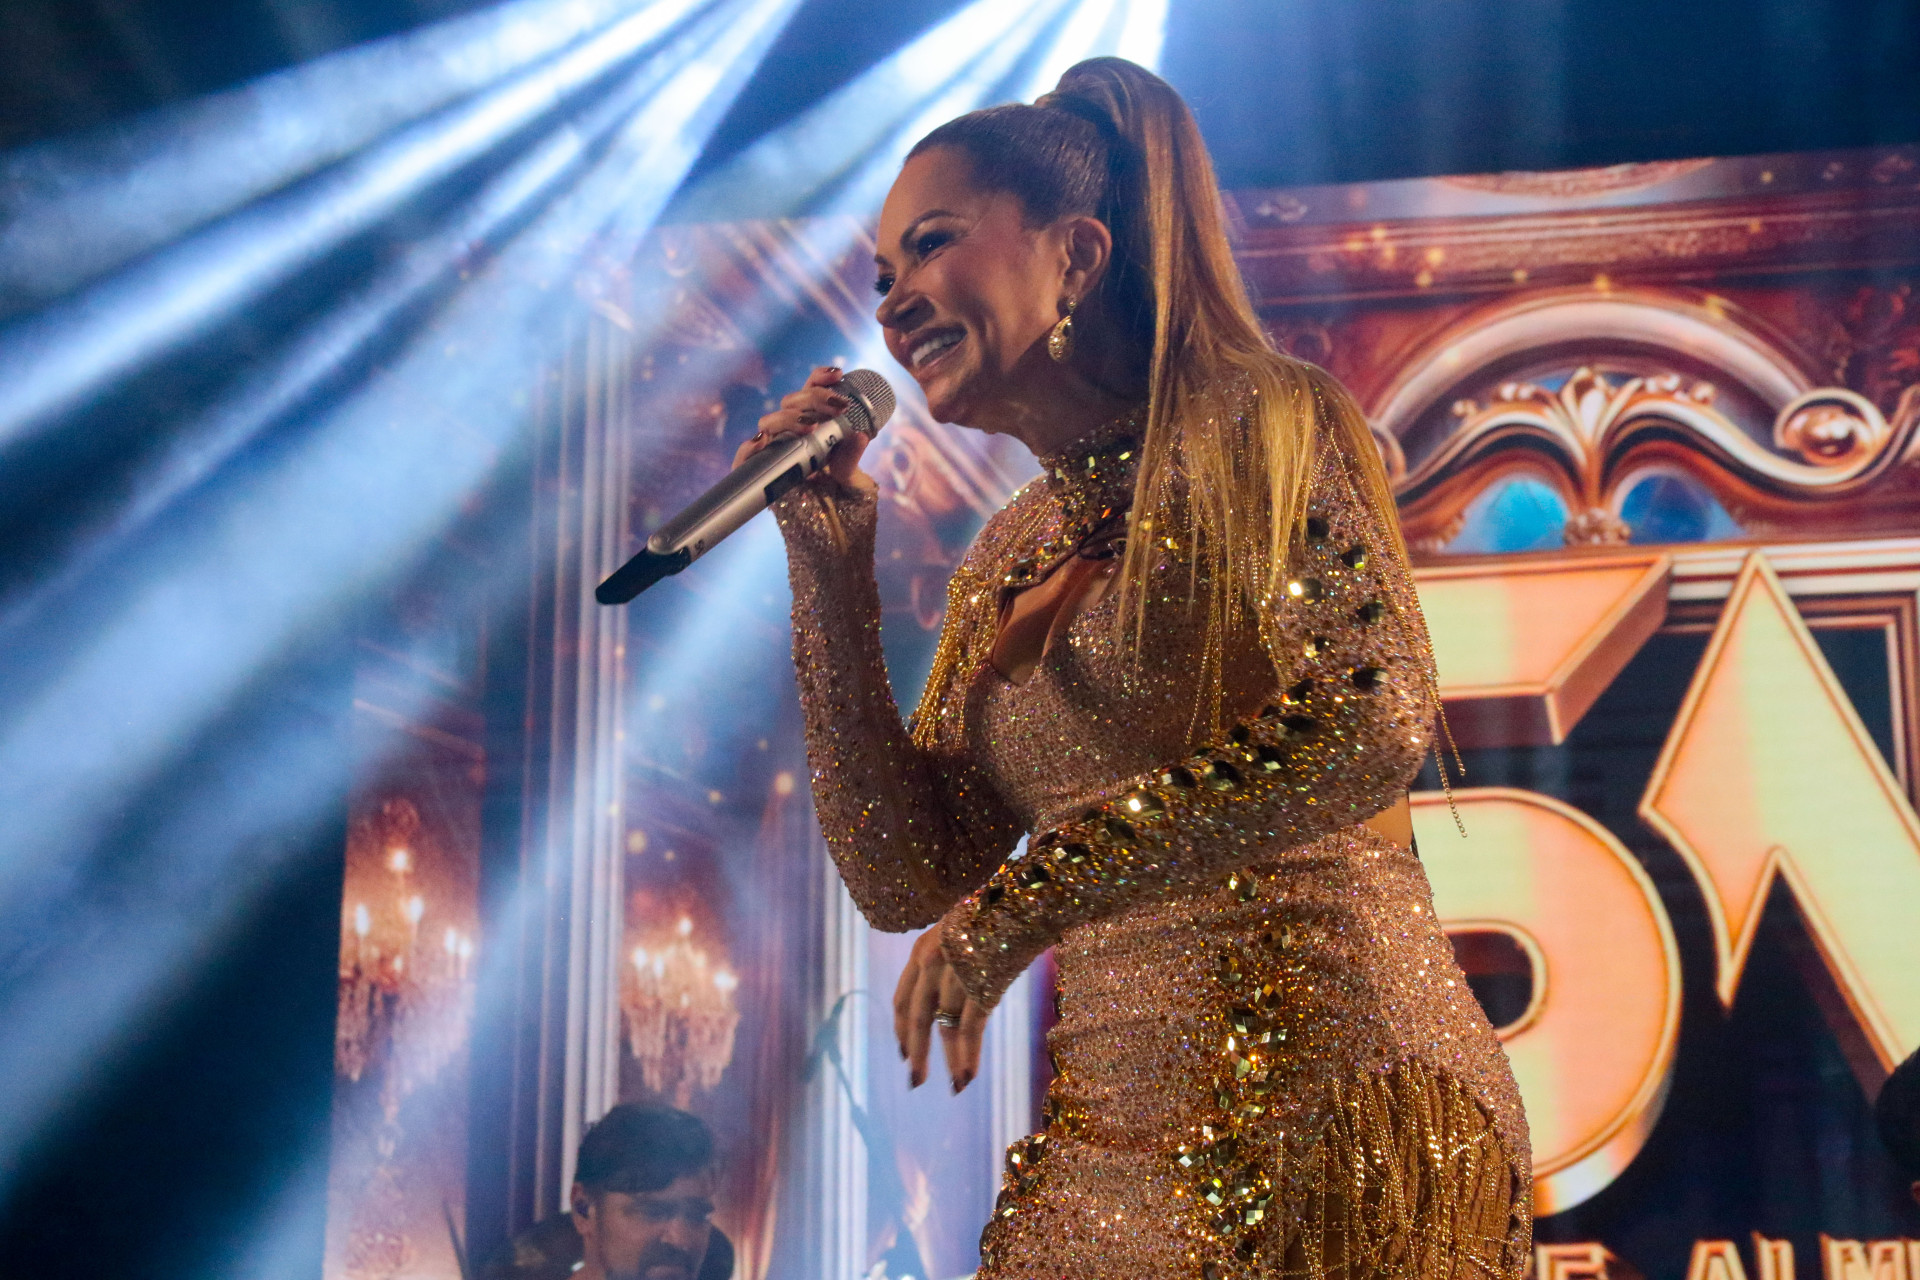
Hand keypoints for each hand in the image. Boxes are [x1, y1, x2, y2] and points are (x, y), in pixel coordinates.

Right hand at [732, 366, 874, 493]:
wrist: (830, 538)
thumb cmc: (842, 504)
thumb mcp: (852, 479)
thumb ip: (851, 458)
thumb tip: (859, 435)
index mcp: (813, 428)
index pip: (810, 393)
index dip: (820, 379)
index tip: (839, 374)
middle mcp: (791, 436)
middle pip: (790, 403)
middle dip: (813, 399)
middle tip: (837, 407)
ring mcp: (773, 453)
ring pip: (769, 423)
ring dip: (788, 419)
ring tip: (810, 428)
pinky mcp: (758, 475)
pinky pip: (745, 458)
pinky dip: (750, 448)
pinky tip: (763, 443)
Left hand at [893, 923, 989, 1091]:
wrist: (1024, 898)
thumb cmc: (996, 912)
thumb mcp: (958, 931)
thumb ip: (947, 958)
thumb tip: (945, 991)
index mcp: (922, 948)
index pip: (903, 998)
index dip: (902, 1029)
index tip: (903, 1052)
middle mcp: (932, 962)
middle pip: (917, 1018)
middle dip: (917, 1053)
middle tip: (915, 1081)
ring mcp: (956, 974)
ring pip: (946, 1028)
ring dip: (950, 1061)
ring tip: (954, 1086)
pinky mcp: (982, 986)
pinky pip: (970, 1030)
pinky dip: (968, 1056)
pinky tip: (968, 1077)